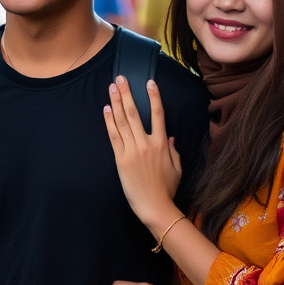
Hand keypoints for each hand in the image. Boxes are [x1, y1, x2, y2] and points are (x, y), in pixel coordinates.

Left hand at [103, 76, 181, 227]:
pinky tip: (106, 109)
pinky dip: (109, 122)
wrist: (154, 206)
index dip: (154, 97)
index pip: (158, 114)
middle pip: (135, 113)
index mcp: (162, 144)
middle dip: (127, 93)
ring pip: (122, 121)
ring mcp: (132, 151)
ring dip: (116, 102)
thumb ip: (173, 150)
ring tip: (112, 88)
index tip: (149, 82)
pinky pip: (113, 136)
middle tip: (121, 78)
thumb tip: (169, 137)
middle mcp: (146, 144)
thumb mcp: (177, 168)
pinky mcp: (120, 160)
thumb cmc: (167, 189)